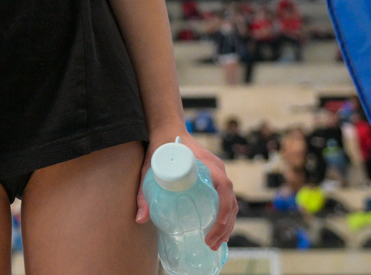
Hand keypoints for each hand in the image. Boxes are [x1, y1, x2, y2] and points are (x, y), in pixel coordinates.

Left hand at [137, 125, 236, 249]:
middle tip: (211, 243)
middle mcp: (217, 168)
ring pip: (230, 201)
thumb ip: (143, 192)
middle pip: (230, 199)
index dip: (224, 207)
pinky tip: (218, 231)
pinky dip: (225, 215)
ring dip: (226, 224)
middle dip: (225, 225)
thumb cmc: (159, 146)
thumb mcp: (149, 167)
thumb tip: (139, 220)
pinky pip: (225, 198)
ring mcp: (218, 173)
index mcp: (206, 163)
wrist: (167, 127)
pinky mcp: (214, 177)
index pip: (223, 186)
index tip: (217, 224)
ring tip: (214, 243)